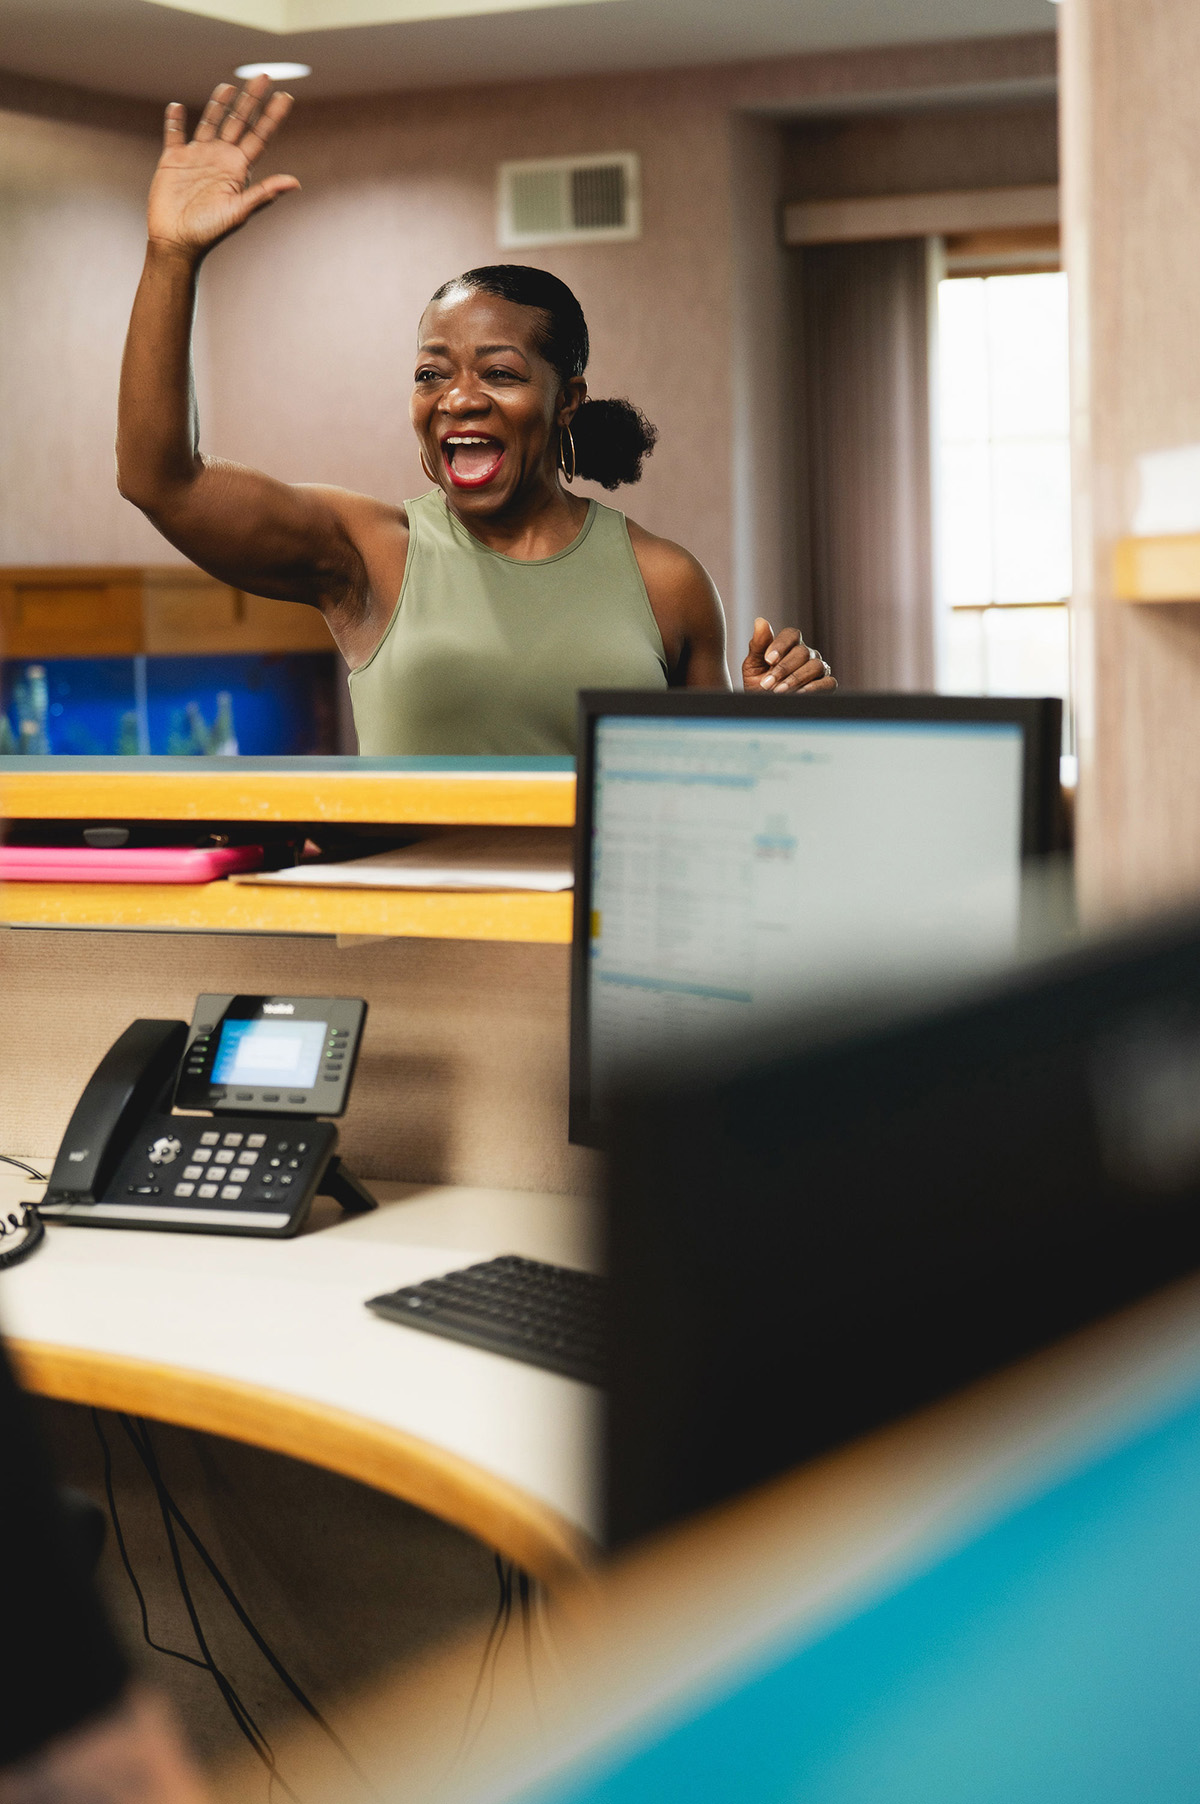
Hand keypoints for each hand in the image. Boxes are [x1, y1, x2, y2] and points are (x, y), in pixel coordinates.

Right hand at [147, 76, 298, 256]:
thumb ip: (264, 193)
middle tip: (263, 76)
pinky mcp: (174, 159)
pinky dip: (175, 120)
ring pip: (210, 122)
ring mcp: (197, 157)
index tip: (286, 96)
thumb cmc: (210, 232)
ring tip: (229, 86)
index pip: (259, 136)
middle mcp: (220, 158)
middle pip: (238, 122)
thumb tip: (295, 182)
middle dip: (250, 100)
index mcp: (238, 169)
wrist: (177, 242)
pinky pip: (174, 134)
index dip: (272, 116)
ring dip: (218, 103)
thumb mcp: (239, 211)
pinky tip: (177, 106)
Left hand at [742, 618, 836, 692]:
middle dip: (783, 668)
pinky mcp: (826, 684)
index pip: (791, 634)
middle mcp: (807, 654)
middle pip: (802, 652)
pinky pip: (828, 682)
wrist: (763, 707)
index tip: (768, 659)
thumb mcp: (753, 665)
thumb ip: (758, 645)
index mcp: (790, 645)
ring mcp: (819, 668)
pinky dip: (814, 688)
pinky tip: (798, 693)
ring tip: (779, 691)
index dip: (780, 645)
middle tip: (767, 683)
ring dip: (796, 679)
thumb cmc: (759, 685)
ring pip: (815, 666)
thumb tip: (760, 621)